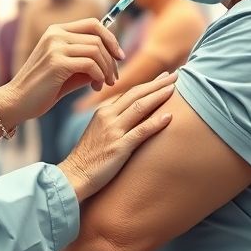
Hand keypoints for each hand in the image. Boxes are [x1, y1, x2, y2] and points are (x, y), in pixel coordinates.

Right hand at [0, 19, 124, 124]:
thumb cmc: (44, 88)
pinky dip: (99, 76)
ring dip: (106, 70)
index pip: (93, 24)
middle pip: (98, 38)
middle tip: (114, 78)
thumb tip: (114, 57)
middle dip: (111, 59)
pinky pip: (90, 65)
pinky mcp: (56, 63)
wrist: (17, 101)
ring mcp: (55, 47)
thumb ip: (88, 60)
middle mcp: (55, 34)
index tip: (119, 56)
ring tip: (104, 85)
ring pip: (96, 50)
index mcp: (57, 31)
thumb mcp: (69, 70)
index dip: (111, 38)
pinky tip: (96, 87)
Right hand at [58, 71, 177, 201]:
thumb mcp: (99, 132)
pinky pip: (141, 131)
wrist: (74, 176)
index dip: (149, 83)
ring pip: (140, 107)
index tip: (164, 77)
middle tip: (176, 75)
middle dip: (157, 83)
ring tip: (175, 88)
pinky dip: (156, 122)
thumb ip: (114, 121)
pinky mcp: (118, 147)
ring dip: (159, 95)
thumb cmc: (89, 158)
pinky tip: (170, 116)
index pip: (130, 92)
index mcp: (103, 112)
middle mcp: (108, 117)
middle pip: (136, 94)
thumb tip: (134, 116)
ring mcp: (113, 131)